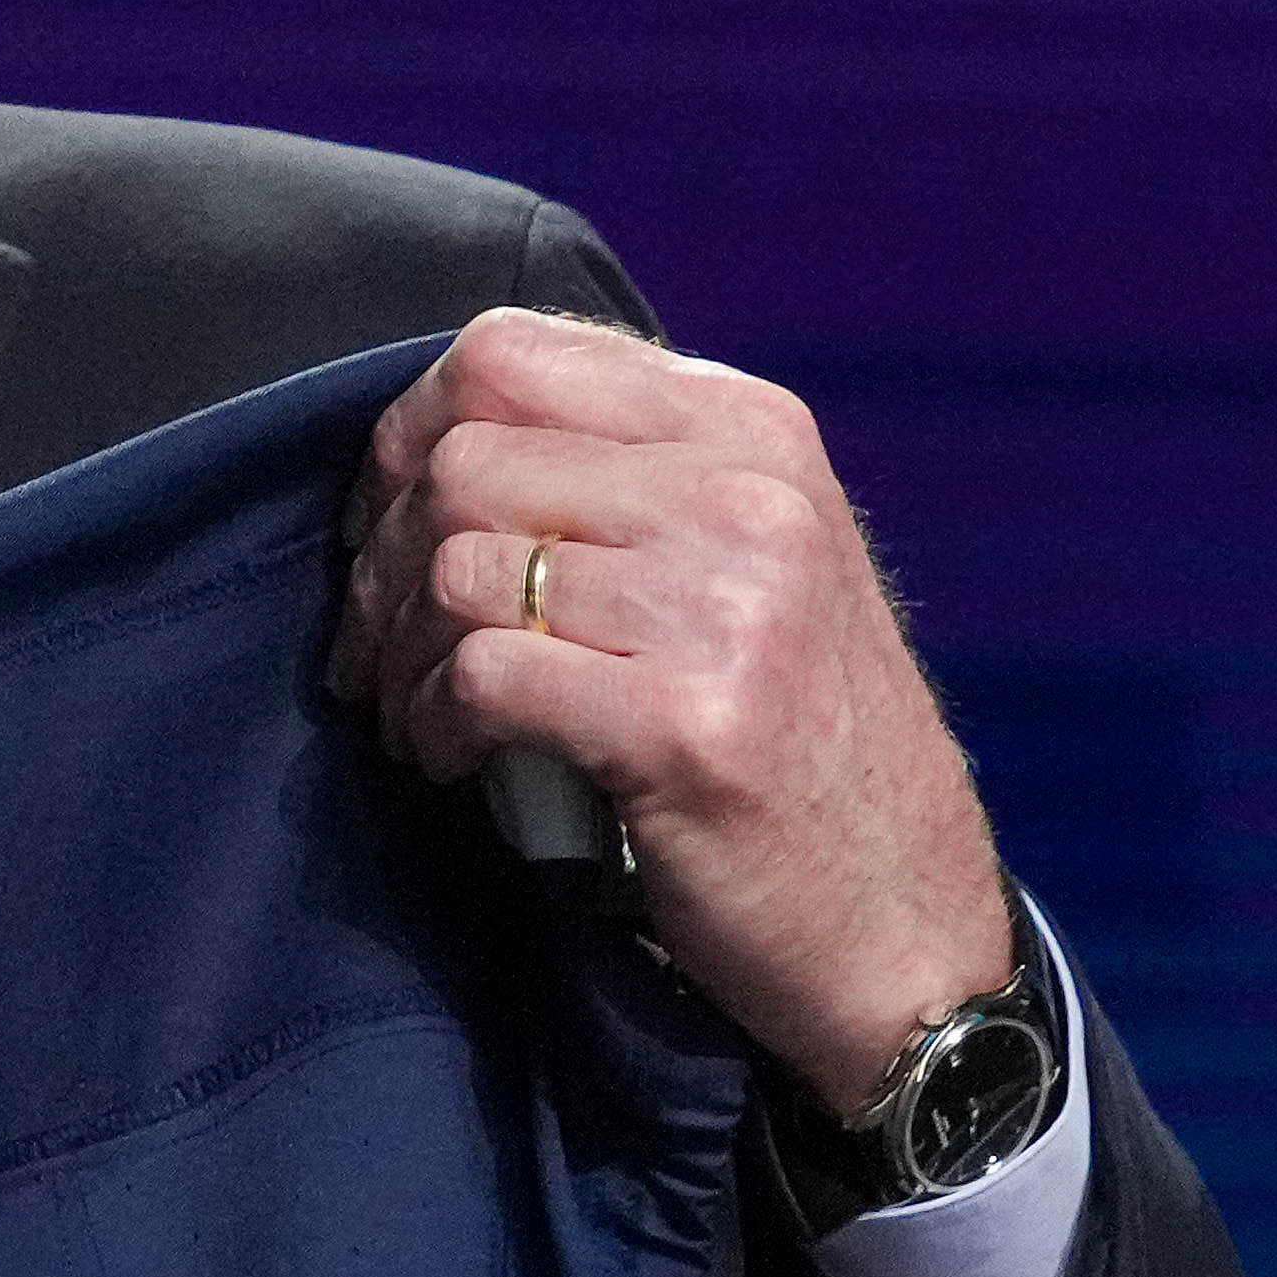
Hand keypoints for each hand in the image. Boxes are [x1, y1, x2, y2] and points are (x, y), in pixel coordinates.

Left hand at [331, 308, 1018, 1106]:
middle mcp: (746, 496)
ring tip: (412, 712)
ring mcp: (724, 605)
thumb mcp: (751, 565)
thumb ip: (626, 482)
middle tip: (373, 646)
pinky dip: (435, 723)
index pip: (511, 353)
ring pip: (458, 566)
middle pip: (464, 459)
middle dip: (382, 560)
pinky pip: (481, 673)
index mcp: (752, 430)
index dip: (408, 435)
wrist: (904, 923)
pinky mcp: (683, 723)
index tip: (384, 525)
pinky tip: (455, 761)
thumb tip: (430, 448)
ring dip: (395, 653)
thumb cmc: (800, 747)